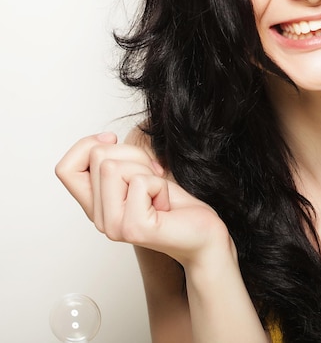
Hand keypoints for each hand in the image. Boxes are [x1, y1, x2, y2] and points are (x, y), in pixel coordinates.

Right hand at [56, 133, 231, 267]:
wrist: (201, 234)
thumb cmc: (173, 203)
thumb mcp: (140, 172)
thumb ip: (116, 160)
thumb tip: (106, 140)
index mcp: (96, 204)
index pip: (65, 169)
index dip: (87, 146)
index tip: (115, 143)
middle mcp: (99, 218)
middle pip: (98, 156)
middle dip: (134, 155)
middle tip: (152, 178)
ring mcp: (113, 226)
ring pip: (114, 166)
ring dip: (146, 170)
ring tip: (157, 193)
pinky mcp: (133, 228)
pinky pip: (140, 182)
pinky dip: (160, 185)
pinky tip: (164, 205)